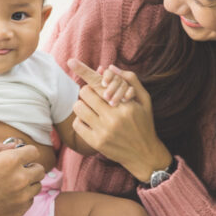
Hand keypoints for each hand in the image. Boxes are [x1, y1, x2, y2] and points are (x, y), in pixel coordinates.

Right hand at [0, 141, 44, 215]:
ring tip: (13, 184)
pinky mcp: (20, 211)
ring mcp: (22, 196)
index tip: (21, 155)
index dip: (27, 152)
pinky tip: (9, 196)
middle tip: (18, 170)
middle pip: (40, 169)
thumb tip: (13, 146)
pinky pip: (30, 200)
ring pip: (37, 186)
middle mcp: (21, 178)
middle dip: (31, 167)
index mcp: (10, 161)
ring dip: (29, 183)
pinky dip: (23, 197)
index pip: (33, 151)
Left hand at [68, 59, 171, 181]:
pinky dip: (80, 119)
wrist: (144, 154)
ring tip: (91, 108)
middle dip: (88, 91)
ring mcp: (104, 131)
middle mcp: (114, 117)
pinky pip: (77, 124)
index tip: (70, 61)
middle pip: (86, 92)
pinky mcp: (96, 142)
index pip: (100, 83)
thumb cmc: (144, 124)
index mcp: (126, 105)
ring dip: (82, 104)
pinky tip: (90, 121)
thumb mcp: (144, 100)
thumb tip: (110, 68)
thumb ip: (131, 80)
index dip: (84, 71)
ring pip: (79, 107)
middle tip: (94, 96)